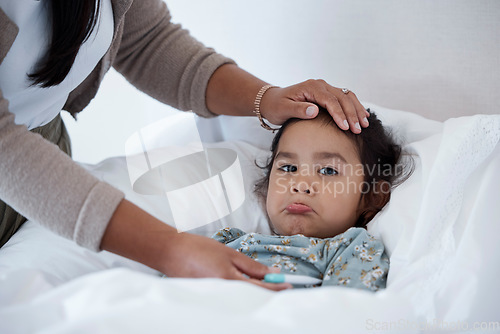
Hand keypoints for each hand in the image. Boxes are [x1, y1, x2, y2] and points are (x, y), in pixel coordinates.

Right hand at [101, 200, 290, 291]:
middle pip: (253, 298)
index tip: (288, 286)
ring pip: (242, 299)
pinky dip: (240, 293)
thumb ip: (251, 266)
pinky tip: (244, 285)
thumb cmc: (198, 250)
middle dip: (268, 293)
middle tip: (279, 286)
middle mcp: (223, 295)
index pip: (260, 290)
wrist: (171, 252)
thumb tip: (270, 273)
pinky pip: (230, 298)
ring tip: (262, 283)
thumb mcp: (229, 254)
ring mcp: (214, 298)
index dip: (276, 289)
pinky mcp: (208, 298)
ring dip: (254, 293)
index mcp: (229, 282)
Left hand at [260, 79, 369, 133]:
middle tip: (359, 130)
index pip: (330, 101)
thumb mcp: (284, 110)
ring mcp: (325, 88)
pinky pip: (344, 98)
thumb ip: (299, 110)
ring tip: (364, 124)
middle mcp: (320, 85)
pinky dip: (354, 106)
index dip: (339, 114)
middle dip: (352, 114)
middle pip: (342, 97)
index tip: (346, 127)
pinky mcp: (327, 93)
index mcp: (311, 87)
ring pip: (347, 96)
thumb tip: (314, 111)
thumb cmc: (276, 106)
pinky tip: (362, 116)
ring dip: (357, 110)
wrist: (272, 100)